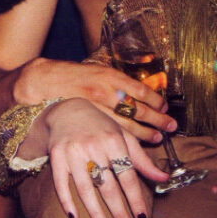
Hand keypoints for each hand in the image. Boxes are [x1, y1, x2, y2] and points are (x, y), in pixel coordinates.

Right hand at [15, 57, 177, 142]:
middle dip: (157, 120)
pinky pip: (109, 132)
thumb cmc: (76, 77)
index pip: (139, 91)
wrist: (45, 81)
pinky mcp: (85, 123)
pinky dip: (124, 138)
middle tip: (171, 126)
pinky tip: (133, 145)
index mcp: (110, 77)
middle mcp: (103, 92)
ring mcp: (94, 108)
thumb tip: (146, 94)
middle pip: (136, 110)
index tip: (166, 108)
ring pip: (124, 125)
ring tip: (158, 138)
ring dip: (144, 133)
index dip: (155, 101)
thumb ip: (121, 83)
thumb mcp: (100, 72)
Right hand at [29, 98, 167, 217]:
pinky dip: (66, 201)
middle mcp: (95, 147)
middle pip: (108, 186)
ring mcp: (74, 152)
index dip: (136, 199)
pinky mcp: (57, 156)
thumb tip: (164, 178)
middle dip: (119, 211)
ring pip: (86, 189)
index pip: (128, 176)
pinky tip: (74, 217)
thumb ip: (142, 160)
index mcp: (115, 142)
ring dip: (95, 212)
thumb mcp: (124, 137)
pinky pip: (61, 184)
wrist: (67, 110)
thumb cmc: (101, 127)